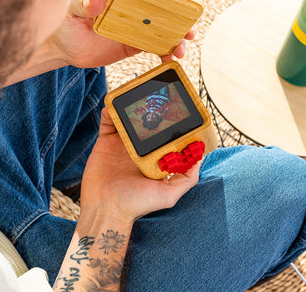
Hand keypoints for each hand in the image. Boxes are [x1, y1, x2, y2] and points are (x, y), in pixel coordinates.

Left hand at [4, 0, 194, 85]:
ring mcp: (130, 31)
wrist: (59, 47)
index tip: (181, 10)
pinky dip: (162, 55)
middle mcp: (128, 15)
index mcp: (119, 1)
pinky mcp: (128, 48)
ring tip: (180, 52)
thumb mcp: (73, 10)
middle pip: (158, 17)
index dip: (166, 4)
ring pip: (158, 35)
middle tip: (189, 34)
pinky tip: (168, 61)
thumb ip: (86, 4)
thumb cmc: (63, 22)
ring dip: (173, 42)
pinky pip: (149, 50)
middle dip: (177, 25)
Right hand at [79, 108, 199, 223]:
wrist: (105, 209)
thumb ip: (187, 178)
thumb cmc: (136, 205)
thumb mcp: (168, 195)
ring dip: (131, 108)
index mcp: (155, 158)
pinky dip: (111, 112)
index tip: (177, 109)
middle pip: (148, 124)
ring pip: (129, 119)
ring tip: (135, 97)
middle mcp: (140, 149)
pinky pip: (109, 122)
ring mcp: (123, 144)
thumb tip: (201, 157)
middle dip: (151, 110)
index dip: (172, 124)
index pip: (167, 136)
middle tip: (154, 96)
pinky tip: (114, 106)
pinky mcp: (106, 142)